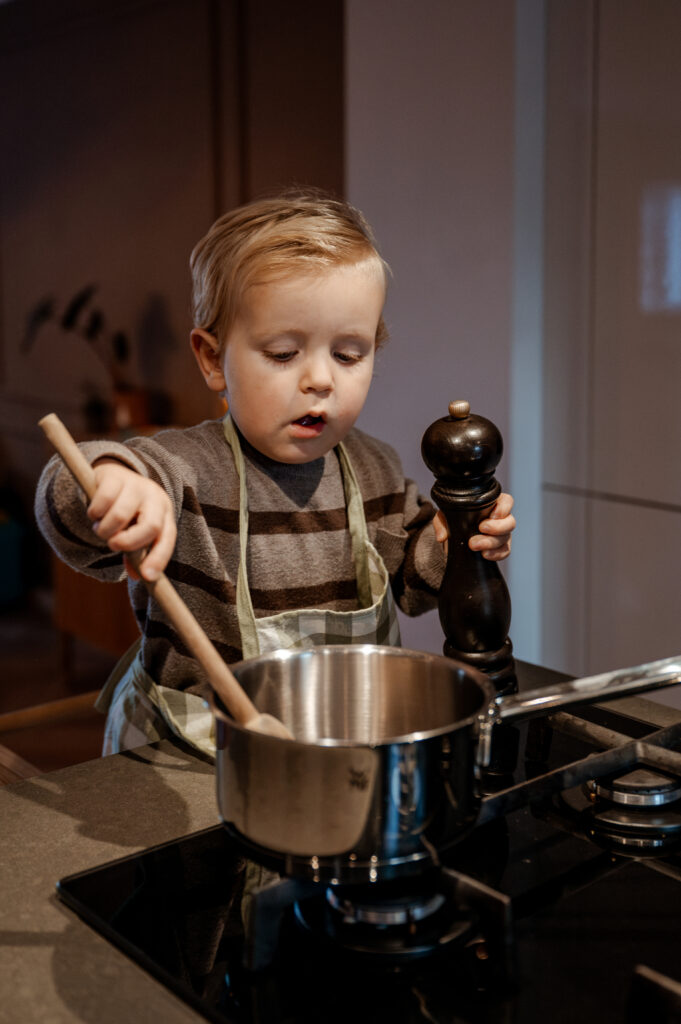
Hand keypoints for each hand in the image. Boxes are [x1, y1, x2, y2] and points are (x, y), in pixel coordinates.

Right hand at [87, 461, 175, 581]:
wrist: (111, 477)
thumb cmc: (127, 512)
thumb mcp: (135, 531)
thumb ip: (136, 553)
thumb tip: (138, 576)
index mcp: (164, 514)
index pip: (167, 538)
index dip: (158, 559)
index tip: (146, 576)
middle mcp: (154, 497)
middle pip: (150, 526)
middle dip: (128, 542)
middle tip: (113, 545)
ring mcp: (135, 485)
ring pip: (120, 516)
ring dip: (105, 530)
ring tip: (101, 528)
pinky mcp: (114, 477)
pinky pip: (102, 502)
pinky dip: (94, 514)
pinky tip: (94, 514)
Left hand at [433, 492, 515, 561]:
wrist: (451, 539)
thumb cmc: (452, 521)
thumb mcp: (444, 516)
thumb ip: (442, 521)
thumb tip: (442, 537)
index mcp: (491, 505)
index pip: (507, 501)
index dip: (504, 507)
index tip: (492, 514)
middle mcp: (500, 519)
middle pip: (510, 522)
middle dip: (496, 527)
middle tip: (481, 528)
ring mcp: (501, 535)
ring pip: (506, 538)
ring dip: (491, 542)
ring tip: (474, 545)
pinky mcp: (499, 549)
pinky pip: (504, 552)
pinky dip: (495, 554)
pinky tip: (484, 555)